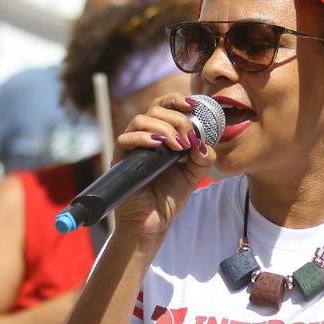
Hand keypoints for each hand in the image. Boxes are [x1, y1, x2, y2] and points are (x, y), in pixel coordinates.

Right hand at [111, 94, 215, 243]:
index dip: (177, 100)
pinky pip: (125, 139)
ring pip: (140, 120)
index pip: (165, 106)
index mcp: (162, 136)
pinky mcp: (120, 161)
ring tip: (178, 145)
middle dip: (176, 118)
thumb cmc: (169, 198)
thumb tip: (203, 143)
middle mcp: (145, 138)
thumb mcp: (193, 175)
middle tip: (189, 137)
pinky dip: (143, 137)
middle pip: (155, 109)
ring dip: (163, 128)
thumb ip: (202, 158)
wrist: (153, 223)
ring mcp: (132, 148)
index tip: (194, 105)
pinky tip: (158, 145)